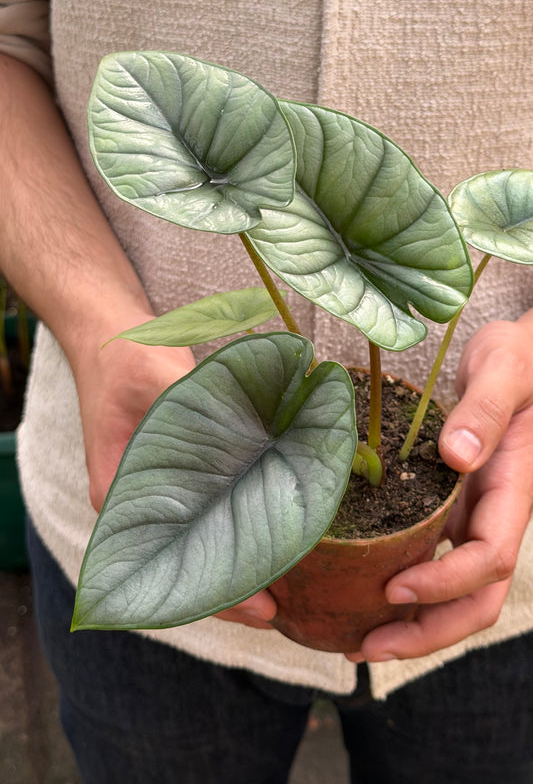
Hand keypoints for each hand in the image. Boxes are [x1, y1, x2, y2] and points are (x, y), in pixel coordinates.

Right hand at [73, 314, 276, 629]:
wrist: (108, 337)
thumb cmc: (126, 357)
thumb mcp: (160, 381)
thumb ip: (201, 414)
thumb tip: (259, 439)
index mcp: (120, 497)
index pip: (168, 565)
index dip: (217, 590)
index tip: (262, 606)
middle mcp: (135, 507)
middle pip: (183, 569)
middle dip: (234, 590)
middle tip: (284, 609)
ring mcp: (154, 495)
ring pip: (195, 548)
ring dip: (237, 565)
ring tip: (288, 586)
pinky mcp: (175, 479)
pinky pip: (205, 517)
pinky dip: (236, 531)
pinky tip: (273, 534)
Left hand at [347, 316, 532, 662]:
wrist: (521, 357)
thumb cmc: (518, 359)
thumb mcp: (504, 370)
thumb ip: (484, 411)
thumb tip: (456, 457)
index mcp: (514, 490)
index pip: (491, 558)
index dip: (446, 583)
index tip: (395, 588)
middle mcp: (495, 515)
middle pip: (477, 599)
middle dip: (427, 632)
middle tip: (364, 647)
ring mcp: (474, 516)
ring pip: (457, 593)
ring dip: (414, 625)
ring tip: (356, 639)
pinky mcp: (452, 509)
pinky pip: (433, 560)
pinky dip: (405, 588)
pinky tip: (361, 590)